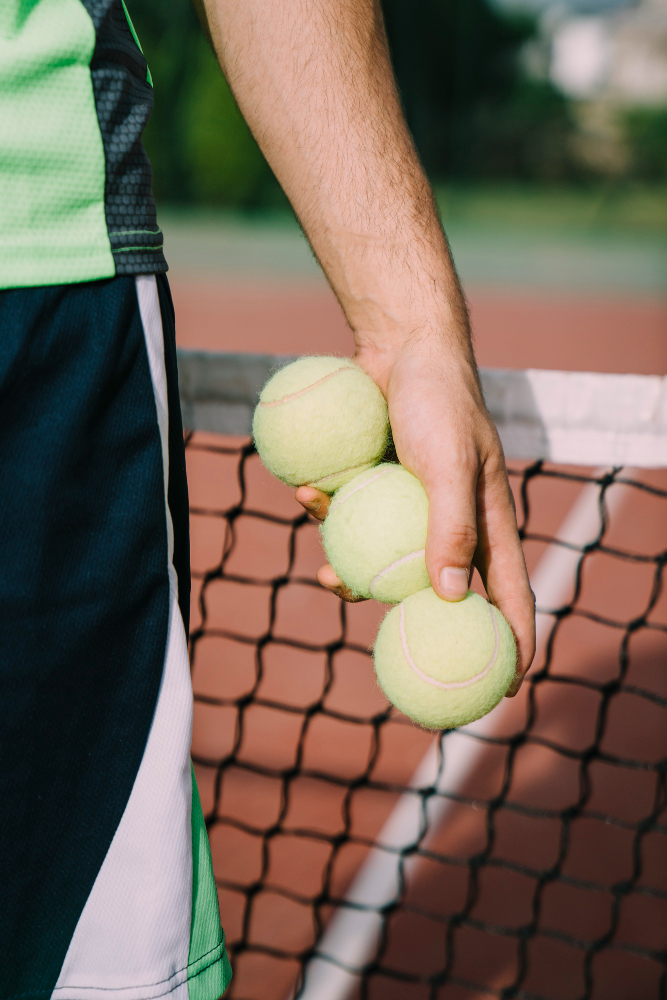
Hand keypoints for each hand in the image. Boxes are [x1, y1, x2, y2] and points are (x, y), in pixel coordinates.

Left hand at [297, 340, 535, 696]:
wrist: (398, 346)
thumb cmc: (437, 400)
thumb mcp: (450, 461)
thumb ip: (452, 525)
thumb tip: (451, 596)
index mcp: (488, 520)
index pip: (511, 593)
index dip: (513, 643)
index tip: (507, 690)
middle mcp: (452, 522)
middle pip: (442, 593)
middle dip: (418, 628)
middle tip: (395, 661)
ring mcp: (412, 509)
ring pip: (388, 564)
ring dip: (357, 575)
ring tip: (329, 576)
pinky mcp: (376, 490)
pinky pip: (354, 522)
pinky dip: (329, 519)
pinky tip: (306, 496)